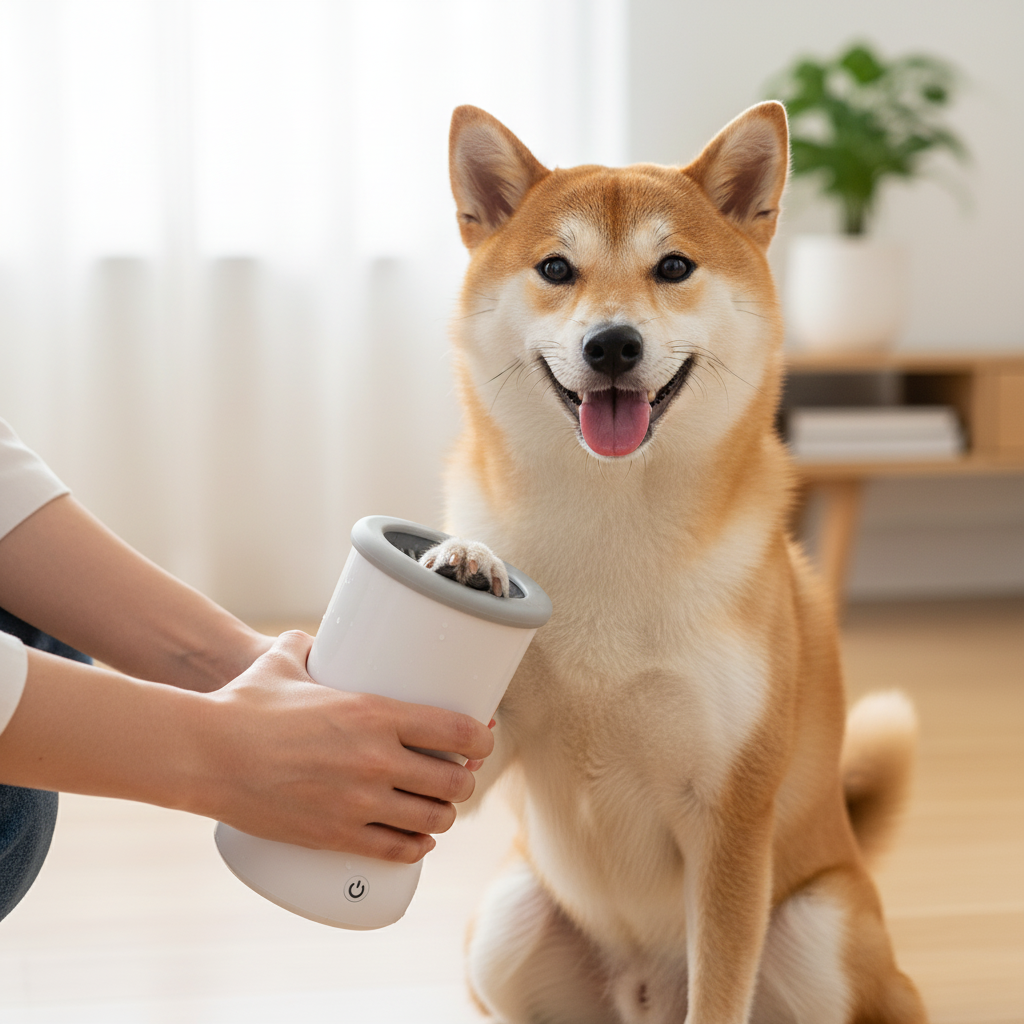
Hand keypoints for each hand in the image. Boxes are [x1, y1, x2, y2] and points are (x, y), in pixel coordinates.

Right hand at [198, 631, 494, 862]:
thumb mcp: (284, 661)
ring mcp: (359, 802)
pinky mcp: (336, 835)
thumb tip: (310, 639)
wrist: (205, 753)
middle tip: (455, 776)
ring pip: (432, 820)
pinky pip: (396, 850)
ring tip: (437, 809)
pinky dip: (415, 848)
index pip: (457, 731)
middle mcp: (377, 759)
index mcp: (376, 713)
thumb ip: (306, 647)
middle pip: (452, 783)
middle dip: (462, 781)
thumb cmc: (245, 704)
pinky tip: (418, 842)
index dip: (480, 738)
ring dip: (443, 816)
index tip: (481, 739)